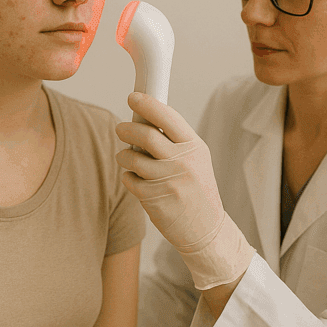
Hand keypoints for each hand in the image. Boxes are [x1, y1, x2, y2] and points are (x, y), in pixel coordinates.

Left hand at [116, 92, 253, 288]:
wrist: (205, 228)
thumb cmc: (197, 189)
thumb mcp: (196, 159)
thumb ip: (175, 140)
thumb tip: (146, 116)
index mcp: (194, 147)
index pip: (167, 117)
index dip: (146, 103)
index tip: (133, 97)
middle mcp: (182, 161)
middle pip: (144, 134)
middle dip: (126, 128)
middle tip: (121, 128)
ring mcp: (167, 180)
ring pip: (131, 156)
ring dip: (124, 154)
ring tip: (128, 156)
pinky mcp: (152, 198)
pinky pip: (129, 178)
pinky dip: (129, 176)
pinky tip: (137, 179)